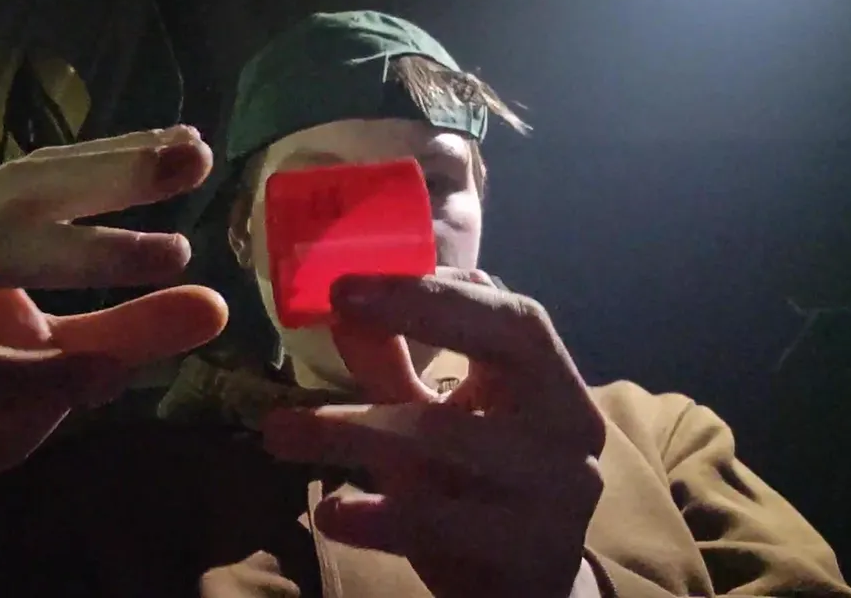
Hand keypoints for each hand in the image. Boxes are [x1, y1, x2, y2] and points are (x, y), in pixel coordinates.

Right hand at [0, 127, 227, 566]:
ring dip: (79, 254)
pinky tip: (100, 374)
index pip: (43, 181)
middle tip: (191, 156)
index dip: (116, 160)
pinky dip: (29, 373)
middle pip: (14, 195)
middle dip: (106, 172)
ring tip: (172, 252)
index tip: (195, 145)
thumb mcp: (69, 366)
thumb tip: (216, 304)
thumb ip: (131, 331)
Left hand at [261, 274, 605, 597]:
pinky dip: (379, 515)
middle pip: (502, 354)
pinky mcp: (528, 553)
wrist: (528, 592)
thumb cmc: (480, 491)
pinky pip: (444, 522)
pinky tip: (331, 514)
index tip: (351, 284)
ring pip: (453, 440)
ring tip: (280, 430)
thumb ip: (397, 367)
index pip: (513, 317)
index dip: (437, 292)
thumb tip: (343, 307)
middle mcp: (570, 429)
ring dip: (357, 429)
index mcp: (554, 384)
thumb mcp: (438, 423)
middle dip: (416, 320)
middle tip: (335, 313)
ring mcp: (558, 493)